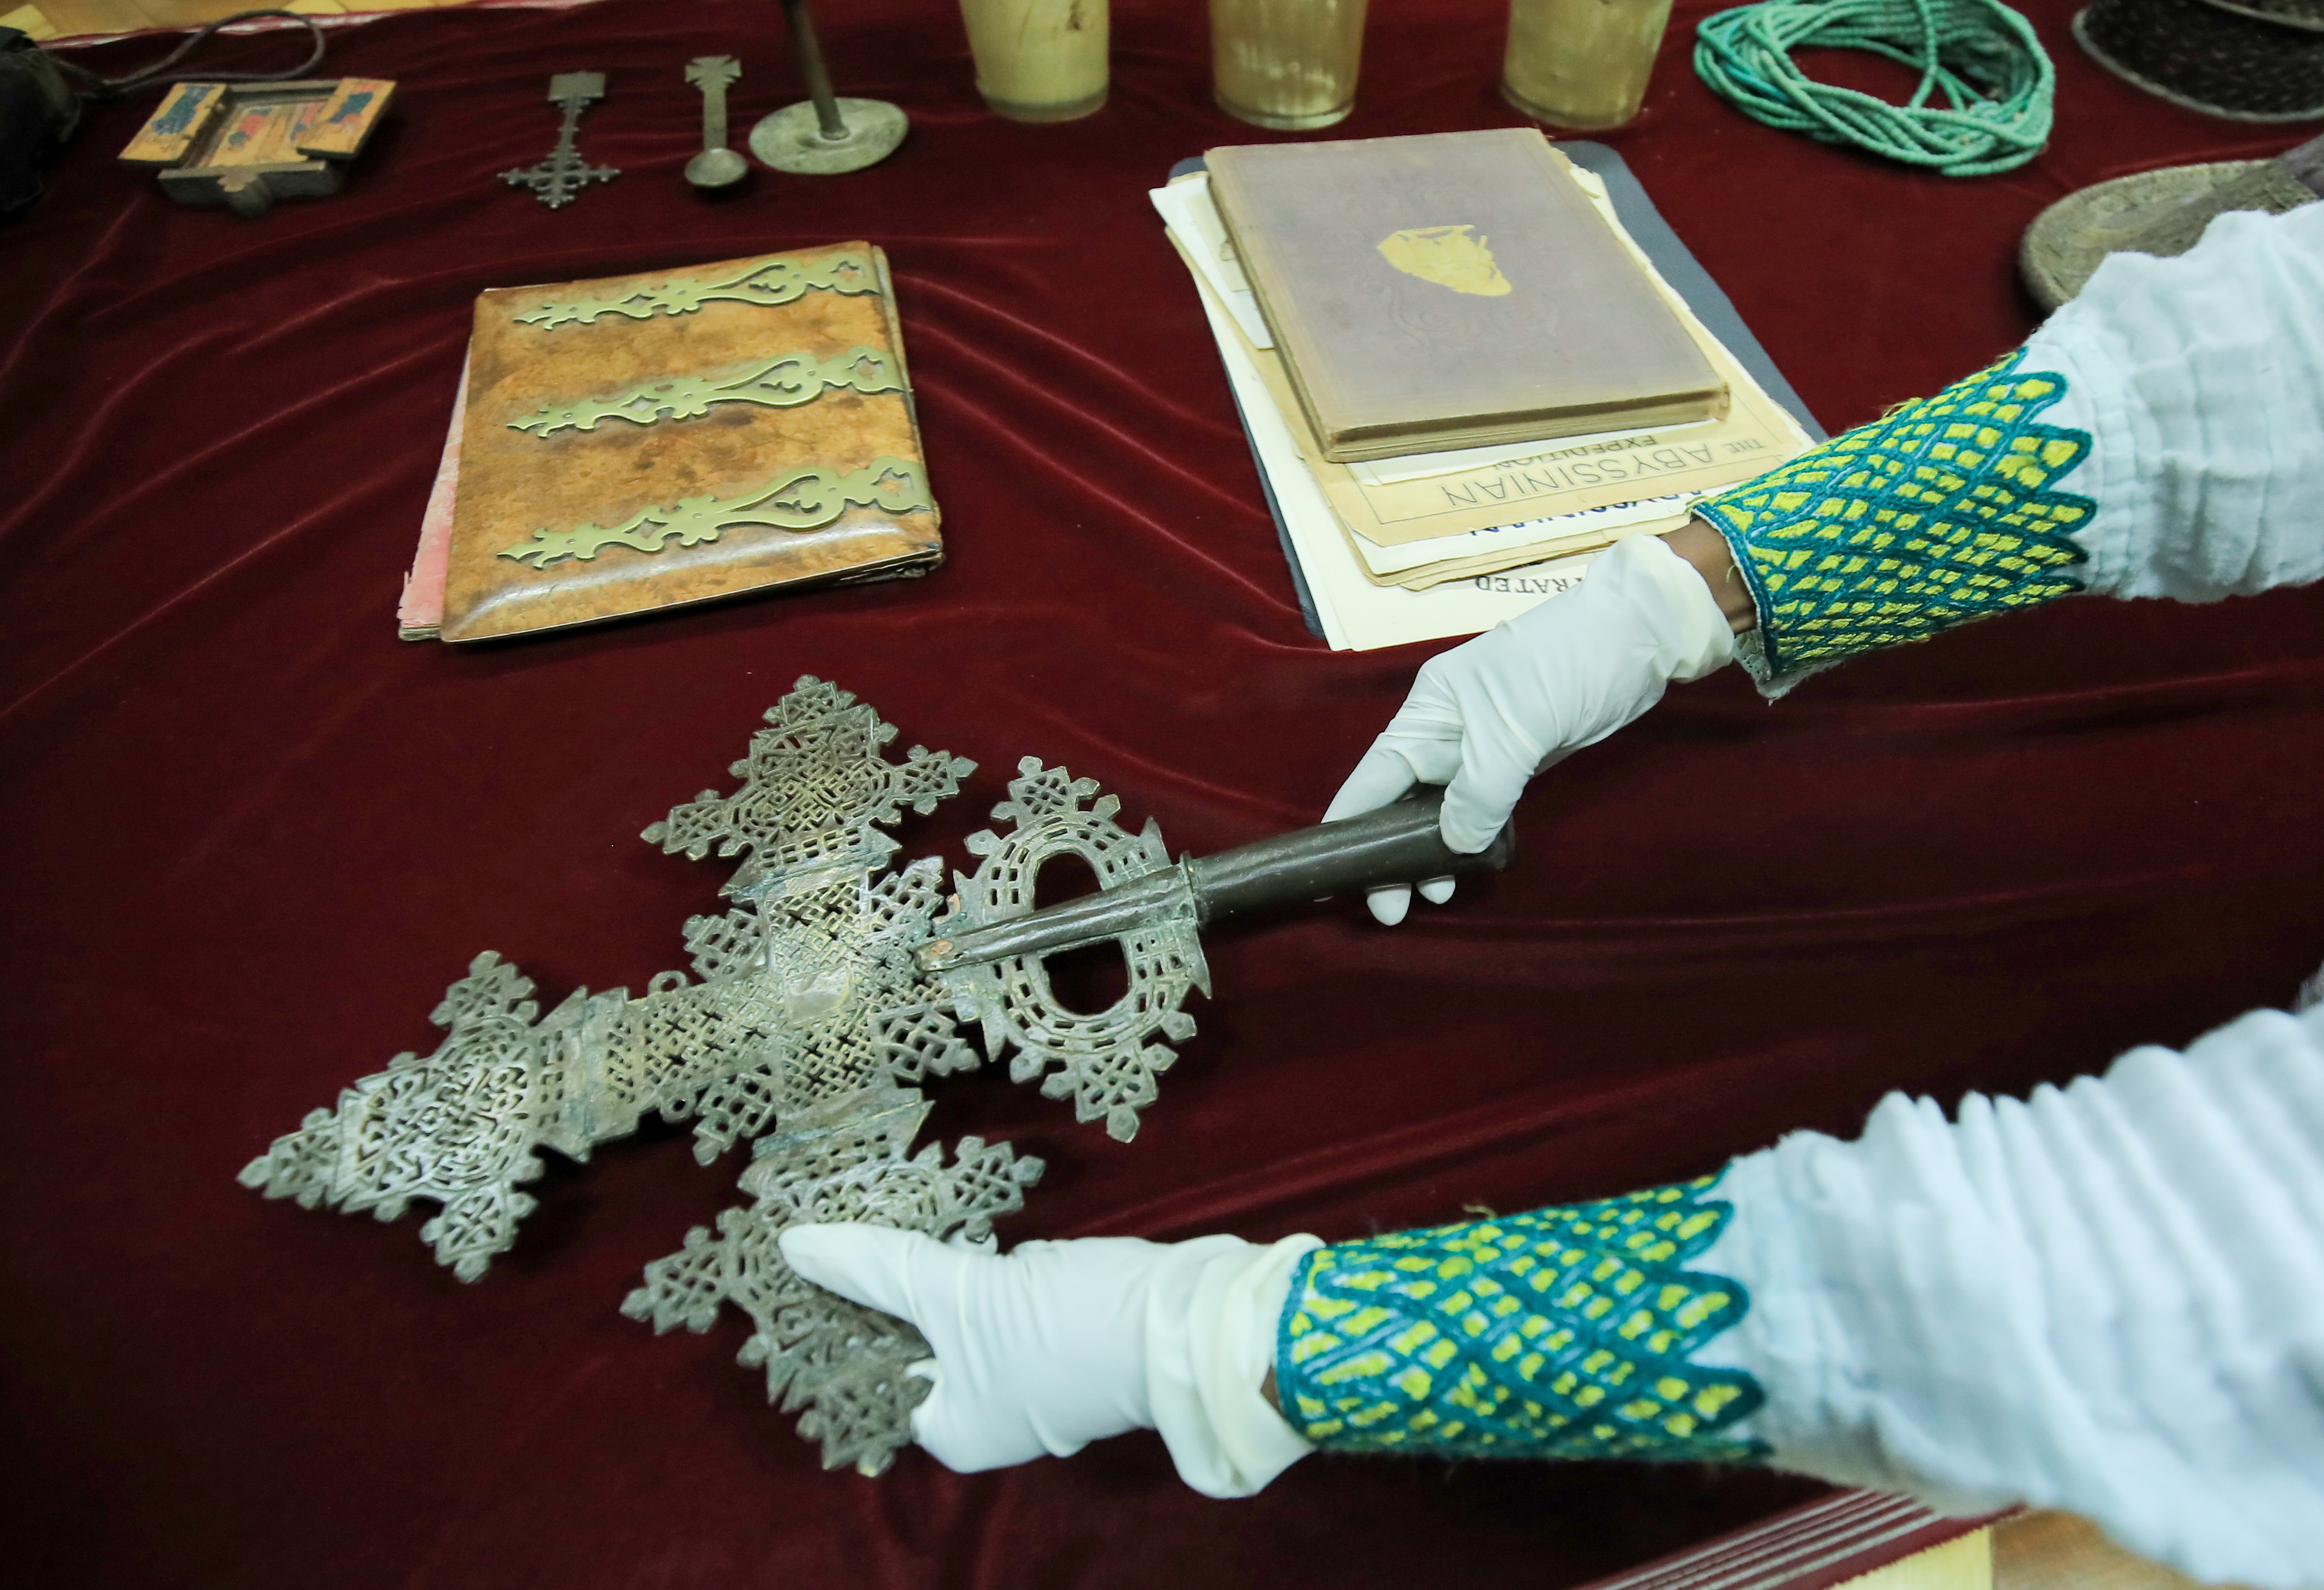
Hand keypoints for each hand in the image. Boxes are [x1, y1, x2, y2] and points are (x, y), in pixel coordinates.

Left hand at [780, 1223, 1318, 1493]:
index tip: (789, 1262)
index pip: (865, 1377)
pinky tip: (933, 1210)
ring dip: (915, 1260)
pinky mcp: (1049, 1319)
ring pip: (943, 1307)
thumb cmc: (1063, 1332)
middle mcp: (981, 1405)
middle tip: (823, 1220)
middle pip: (902, 1339)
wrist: (1185, 1318)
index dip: (826, 1321)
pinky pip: (984, 1287)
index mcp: (951, 1428)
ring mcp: (1017, 1362)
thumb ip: (880, 1268)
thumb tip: (793, 1244)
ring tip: (863, 1205)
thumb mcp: (959, 1296)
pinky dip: (962, 1253)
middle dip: (872, 1282)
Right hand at [1325, 531, 1735, 923]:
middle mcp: (1444, 732)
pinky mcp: (1515, 760)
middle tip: (1391, 909)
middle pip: (1400, 801)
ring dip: (1432, 853)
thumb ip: (1479, 792)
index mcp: (1427, 715)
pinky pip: (1478, 807)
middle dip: (1390, 854)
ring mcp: (1480, 748)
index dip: (1348, 825)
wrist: (1634, 637)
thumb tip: (1456, 844)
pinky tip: (1466, 868)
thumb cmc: (1562, 667)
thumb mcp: (1513, 731)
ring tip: (1436, 896)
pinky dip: (1468, 838)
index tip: (1331, 873)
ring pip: (1439, 810)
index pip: (1372, 778)